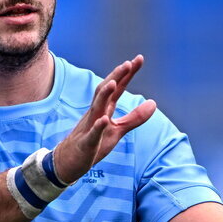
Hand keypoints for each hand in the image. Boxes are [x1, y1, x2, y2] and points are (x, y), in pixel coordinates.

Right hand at [52, 55, 156, 183]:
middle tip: (128, 63)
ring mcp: (89, 127)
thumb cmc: (94, 144)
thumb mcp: (118, 130)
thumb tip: (154, 103)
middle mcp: (96, 113)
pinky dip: (98, 127)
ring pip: (96, 108)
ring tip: (115, 82)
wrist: (68, 162)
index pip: (117, 88)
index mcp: (105, 109)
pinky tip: (104, 120)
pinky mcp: (86, 143)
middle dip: (116, 77)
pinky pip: (92, 134)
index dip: (127, 74)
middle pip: (105, 91)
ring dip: (104, 95)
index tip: (139, 59)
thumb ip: (135, 117)